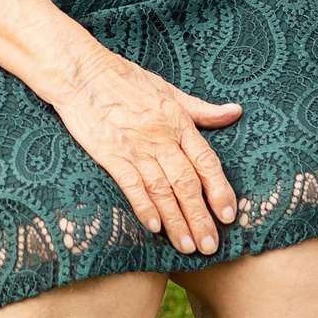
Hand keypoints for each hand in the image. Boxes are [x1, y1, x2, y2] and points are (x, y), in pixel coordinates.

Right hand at [44, 40, 241, 254]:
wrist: (81, 72)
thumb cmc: (125, 79)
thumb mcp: (169, 90)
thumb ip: (202, 109)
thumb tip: (235, 111)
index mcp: (178, 121)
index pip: (206, 162)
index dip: (220, 190)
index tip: (228, 216)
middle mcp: (160, 136)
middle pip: (187, 183)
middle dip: (200, 217)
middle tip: (210, 245)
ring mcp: (135, 146)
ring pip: (162, 190)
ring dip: (176, 220)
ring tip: (186, 246)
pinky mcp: (110, 153)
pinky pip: (131, 184)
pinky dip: (143, 206)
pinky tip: (152, 226)